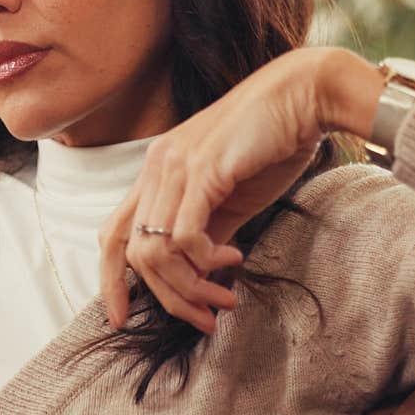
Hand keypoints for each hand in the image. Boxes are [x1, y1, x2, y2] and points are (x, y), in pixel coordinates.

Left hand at [98, 48, 383, 331]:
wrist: (304, 96)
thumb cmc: (272, 144)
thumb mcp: (231, 199)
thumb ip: (207, 233)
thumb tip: (195, 276)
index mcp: (156, 173)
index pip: (113, 234)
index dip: (110, 280)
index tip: (122, 318)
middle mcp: (156, 168)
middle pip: (131, 253)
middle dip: (165, 298)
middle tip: (205, 318)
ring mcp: (174, 166)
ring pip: (154, 250)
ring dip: (189, 286)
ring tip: (224, 297)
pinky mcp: (202, 170)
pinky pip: (183, 234)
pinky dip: (203, 260)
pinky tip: (233, 261)